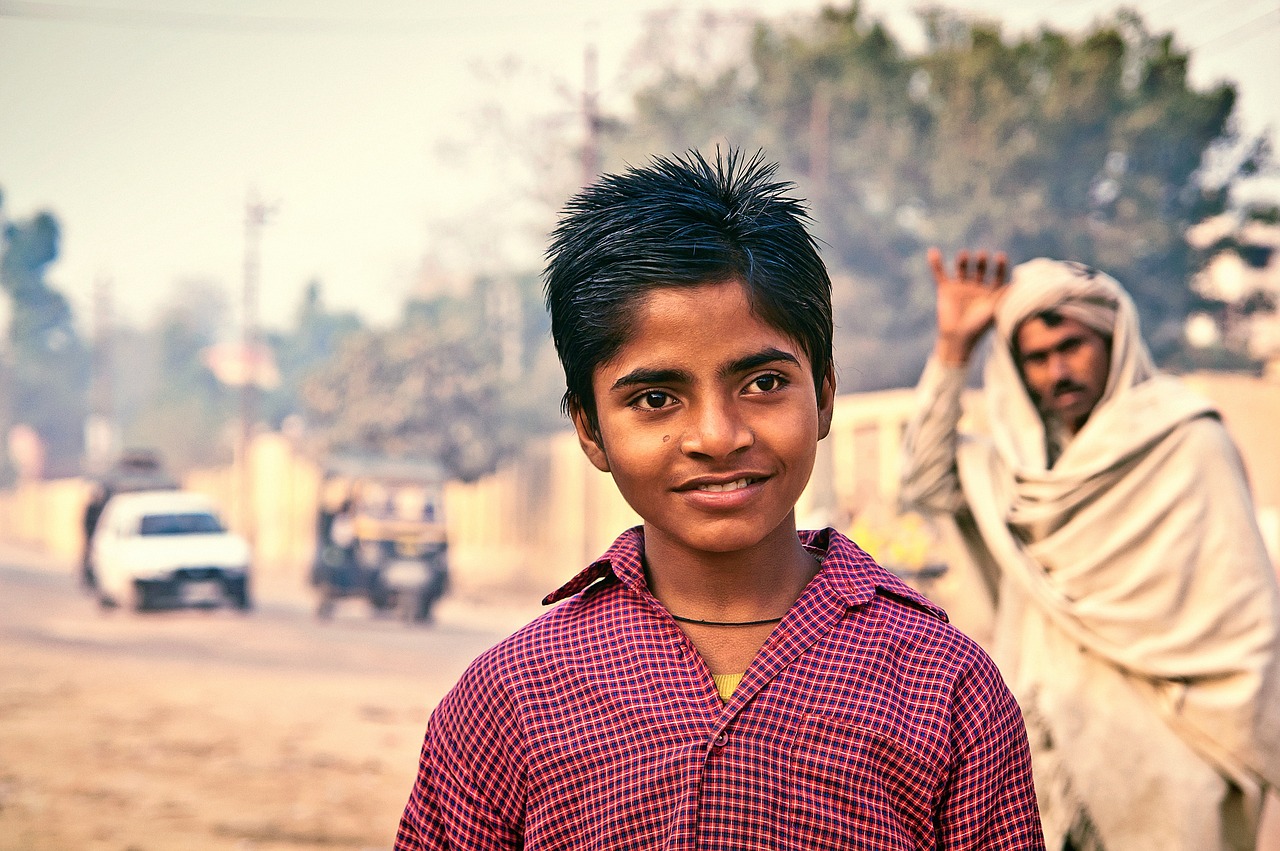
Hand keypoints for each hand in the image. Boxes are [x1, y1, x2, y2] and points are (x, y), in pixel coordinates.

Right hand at [928, 247, 1008, 365]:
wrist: (957, 338)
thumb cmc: (979, 327)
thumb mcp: (994, 310)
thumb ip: (1004, 295)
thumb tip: (1019, 282)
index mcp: (991, 293)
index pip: (998, 275)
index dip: (1000, 266)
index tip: (1000, 257)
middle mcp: (976, 288)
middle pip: (981, 269)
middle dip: (982, 262)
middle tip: (982, 256)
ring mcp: (960, 288)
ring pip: (963, 268)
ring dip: (963, 261)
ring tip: (964, 255)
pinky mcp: (946, 290)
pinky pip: (940, 274)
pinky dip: (936, 264)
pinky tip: (933, 252)